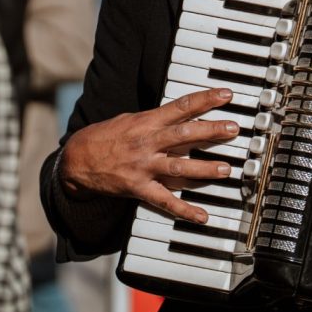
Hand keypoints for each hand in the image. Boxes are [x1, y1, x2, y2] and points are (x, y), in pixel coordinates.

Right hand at [59, 88, 239, 223]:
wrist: (77, 160)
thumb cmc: (105, 136)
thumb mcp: (130, 119)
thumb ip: (156, 119)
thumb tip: (181, 114)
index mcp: (146, 121)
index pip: (181, 106)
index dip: (205, 99)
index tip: (227, 94)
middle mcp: (148, 142)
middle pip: (184, 134)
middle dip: (211, 131)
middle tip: (234, 129)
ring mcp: (144, 167)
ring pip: (179, 167)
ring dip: (205, 169)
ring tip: (226, 170)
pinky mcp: (139, 188)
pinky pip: (164, 201)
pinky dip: (184, 210)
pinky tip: (202, 216)